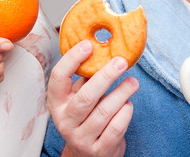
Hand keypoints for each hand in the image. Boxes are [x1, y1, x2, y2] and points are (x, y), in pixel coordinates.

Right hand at [47, 40, 138, 156]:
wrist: (87, 155)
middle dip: (106, 77)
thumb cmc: (85, 117)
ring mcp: (81, 138)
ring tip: (133, 82)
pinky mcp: (99, 150)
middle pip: (86, 97)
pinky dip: (125, 112)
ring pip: (104, 112)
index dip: (71, 59)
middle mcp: (65, 121)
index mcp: (56, 103)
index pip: (58, 78)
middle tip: (121, 62)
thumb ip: (86, 78)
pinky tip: (128, 103)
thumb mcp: (78, 97)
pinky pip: (116, 127)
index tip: (88, 44)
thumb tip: (101, 49)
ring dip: (122, 93)